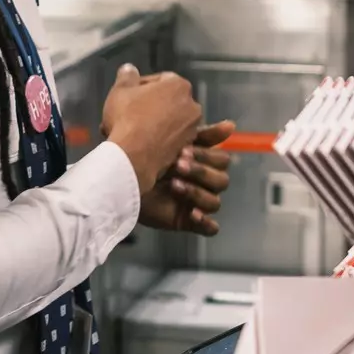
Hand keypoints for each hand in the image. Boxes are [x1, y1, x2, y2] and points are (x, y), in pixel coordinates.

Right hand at [102, 63, 201, 195]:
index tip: (128, 95)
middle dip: (150, 105)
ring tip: (133, 130)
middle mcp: (192, 106)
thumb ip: (127, 76)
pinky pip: (171, 139)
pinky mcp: (186, 149)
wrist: (133, 157)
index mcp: (179, 86)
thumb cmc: (127, 118)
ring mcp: (191, 130)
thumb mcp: (120, 90)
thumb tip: (129, 68)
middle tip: (129, 112)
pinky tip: (141, 143)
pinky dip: (159, 139)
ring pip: (170, 121)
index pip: (160, 79)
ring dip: (154, 123)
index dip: (141, 86)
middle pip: (168, 101)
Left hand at [140, 120, 235, 236]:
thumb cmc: (147, 155)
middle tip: (175, 165)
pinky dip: (205, 222)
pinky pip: (210, 228)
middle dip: (200, 172)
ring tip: (174, 186)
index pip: (221, 160)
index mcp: (203, 162)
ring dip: (197, 194)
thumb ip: (204, 134)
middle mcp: (203, 182)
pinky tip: (192, 213)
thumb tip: (231, 125)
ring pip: (215, 202)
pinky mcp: (188, 221)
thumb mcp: (174, 139)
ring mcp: (196, 202)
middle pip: (221, 180)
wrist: (121, 177)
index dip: (206, 156)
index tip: (183, 149)